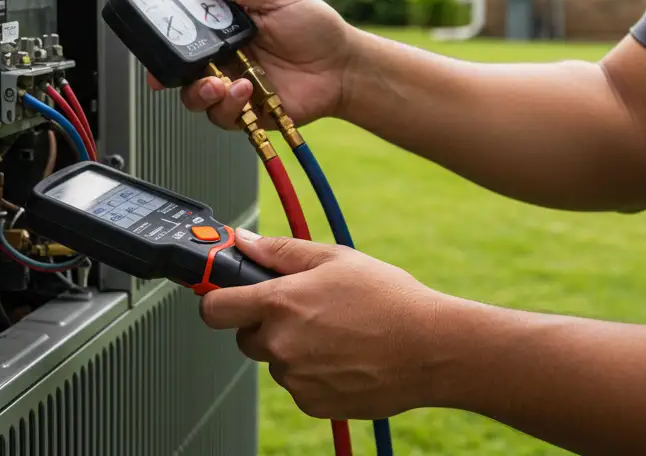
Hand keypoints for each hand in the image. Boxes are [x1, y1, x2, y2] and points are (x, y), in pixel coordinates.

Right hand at [151, 0, 355, 129]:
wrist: (343, 67)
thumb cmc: (317, 29)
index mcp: (226, 30)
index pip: (185, 33)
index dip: (165, 38)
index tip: (154, 38)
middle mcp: (224, 59)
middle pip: (180, 70)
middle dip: (168, 74)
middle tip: (175, 71)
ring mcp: (233, 86)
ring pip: (194, 97)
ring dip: (200, 92)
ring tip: (220, 84)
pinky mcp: (246, 112)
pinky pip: (222, 116)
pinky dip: (228, 105)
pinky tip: (245, 91)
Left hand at [199, 229, 450, 419]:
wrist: (431, 349)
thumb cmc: (389, 299)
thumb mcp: (335, 259)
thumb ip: (281, 251)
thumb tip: (243, 242)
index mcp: (280, 303)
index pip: (214, 309)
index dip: (216, 300)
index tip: (225, 295)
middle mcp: (281, 344)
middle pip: (245, 337)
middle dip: (265, 324)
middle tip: (305, 312)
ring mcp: (296, 378)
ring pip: (276, 362)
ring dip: (293, 350)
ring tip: (337, 334)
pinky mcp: (312, 403)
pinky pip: (298, 385)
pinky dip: (313, 373)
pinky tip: (345, 357)